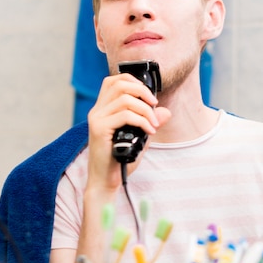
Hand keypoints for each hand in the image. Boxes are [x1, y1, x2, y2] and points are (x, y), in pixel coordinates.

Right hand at [86, 73, 170, 194]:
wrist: (105, 181)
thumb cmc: (119, 160)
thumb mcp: (139, 138)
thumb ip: (149, 123)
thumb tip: (165, 111)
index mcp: (102, 109)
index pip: (113, 81)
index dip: (133, 81)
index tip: (148, 96)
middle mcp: (97, 111)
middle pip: (119, 84)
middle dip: (142, 91)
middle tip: (154, 105)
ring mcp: (97, 119)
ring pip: (125, 99)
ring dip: (145, 110)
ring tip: (153, 124)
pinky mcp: (99, 129)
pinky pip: (125, 115)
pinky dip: (142, 121)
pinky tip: (149, 131)